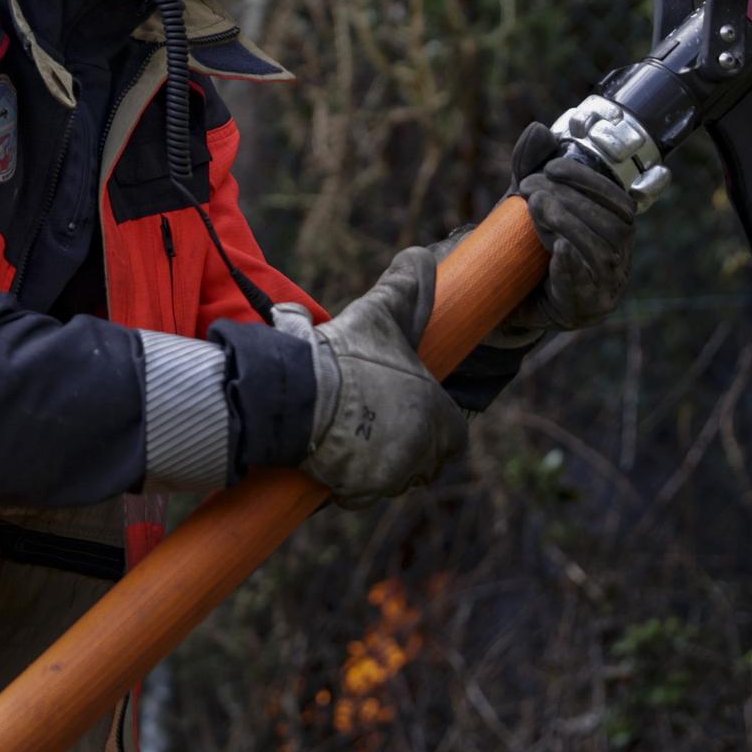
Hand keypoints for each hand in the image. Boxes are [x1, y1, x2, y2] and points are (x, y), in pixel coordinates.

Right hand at [273, 249, 467, 507]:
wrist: (297, 394)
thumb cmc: (347, 354)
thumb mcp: (381, 313)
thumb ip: (406, 287)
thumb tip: (421, 256)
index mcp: (436, 415)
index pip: (453, 433)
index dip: (434, 421)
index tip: (410, 410)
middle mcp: (420, 452)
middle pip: (426, 459)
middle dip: (409, 445)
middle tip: (379, 422)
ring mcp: (389, 477)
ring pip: (395, 478)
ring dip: (382, 464)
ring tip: (357, 436)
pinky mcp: (355, 492)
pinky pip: (361, 495)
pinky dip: (351, 483)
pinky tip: (337, 457)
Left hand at [504, 122, 635, 332]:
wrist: (505, 299)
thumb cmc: (525, 248)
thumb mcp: (526, 204)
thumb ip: (531, 168)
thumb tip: (539, 131)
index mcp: (615, 232)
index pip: (620, 202)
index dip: (590, 181)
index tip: (553, 166)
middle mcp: (619, 259)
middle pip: (612, 226)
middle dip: (572, 200)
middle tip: (532, 189)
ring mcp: (605, 286)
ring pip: (602, 253)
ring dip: (569, 225)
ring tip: (536, 209)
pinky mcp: (585, 309)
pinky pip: (587, 289)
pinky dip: (573, 268)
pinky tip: (557, 251)